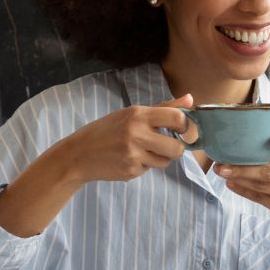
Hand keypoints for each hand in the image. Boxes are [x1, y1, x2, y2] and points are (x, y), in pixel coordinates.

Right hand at [53, 94, 192, 183]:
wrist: (78, 154)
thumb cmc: (107, 131)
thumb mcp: (131, 114)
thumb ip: (163, 108)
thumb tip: (191, 99)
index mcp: (138, 114)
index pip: (177, 118)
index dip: (186, 126)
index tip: (182, 130)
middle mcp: (136, 133)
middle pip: (177, 148)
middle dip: (176, 149)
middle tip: (166, 145)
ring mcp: (133, 153)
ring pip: (166, 161)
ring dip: (160, 158)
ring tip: (142, 151)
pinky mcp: (131, 170)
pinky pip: (150, 169)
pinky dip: (144, 166)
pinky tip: (129, 159)